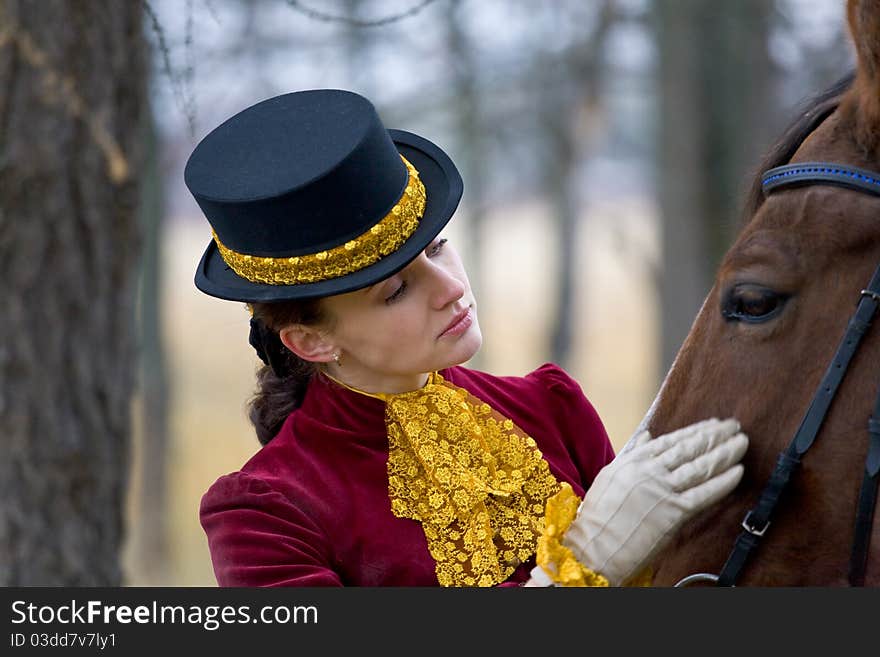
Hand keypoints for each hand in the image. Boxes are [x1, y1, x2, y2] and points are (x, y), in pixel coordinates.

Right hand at [561, 417, 747, 585]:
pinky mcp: (674, 513)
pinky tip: (738, 471)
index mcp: (635, 460)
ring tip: (741, 441)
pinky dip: (723, 482)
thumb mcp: (610, 474)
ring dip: (725, 452)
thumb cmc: (599, 514)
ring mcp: (663, 491)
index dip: (696, 430)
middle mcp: (651, 471)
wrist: (594, 546)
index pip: (672, 440)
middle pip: (690, 448)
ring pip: (701, 466)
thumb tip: (647, 435)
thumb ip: (632, 453)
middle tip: (734, 426)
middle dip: (716, 435)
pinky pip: (704, 494)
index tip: (713, 424)